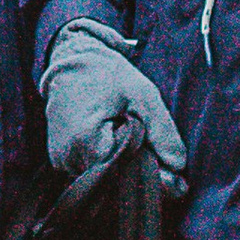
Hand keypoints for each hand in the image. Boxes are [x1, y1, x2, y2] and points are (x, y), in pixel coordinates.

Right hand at [41, 19, 187, 193]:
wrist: (71, 60)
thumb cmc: (106, 74)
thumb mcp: (144, 95)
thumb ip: (163, 132)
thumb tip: (178, 167)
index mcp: (86, 142)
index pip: (128, 174)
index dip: (151, 171)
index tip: (169, 165)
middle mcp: (70, 158)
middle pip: (117, 179)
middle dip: (139, 167)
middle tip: (148, 141)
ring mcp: (63, 162)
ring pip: (106, 177)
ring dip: (123, 164)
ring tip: (124, 132)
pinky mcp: (61, 161)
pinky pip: (93, 171)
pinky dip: (108, 160)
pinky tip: (112, 138)